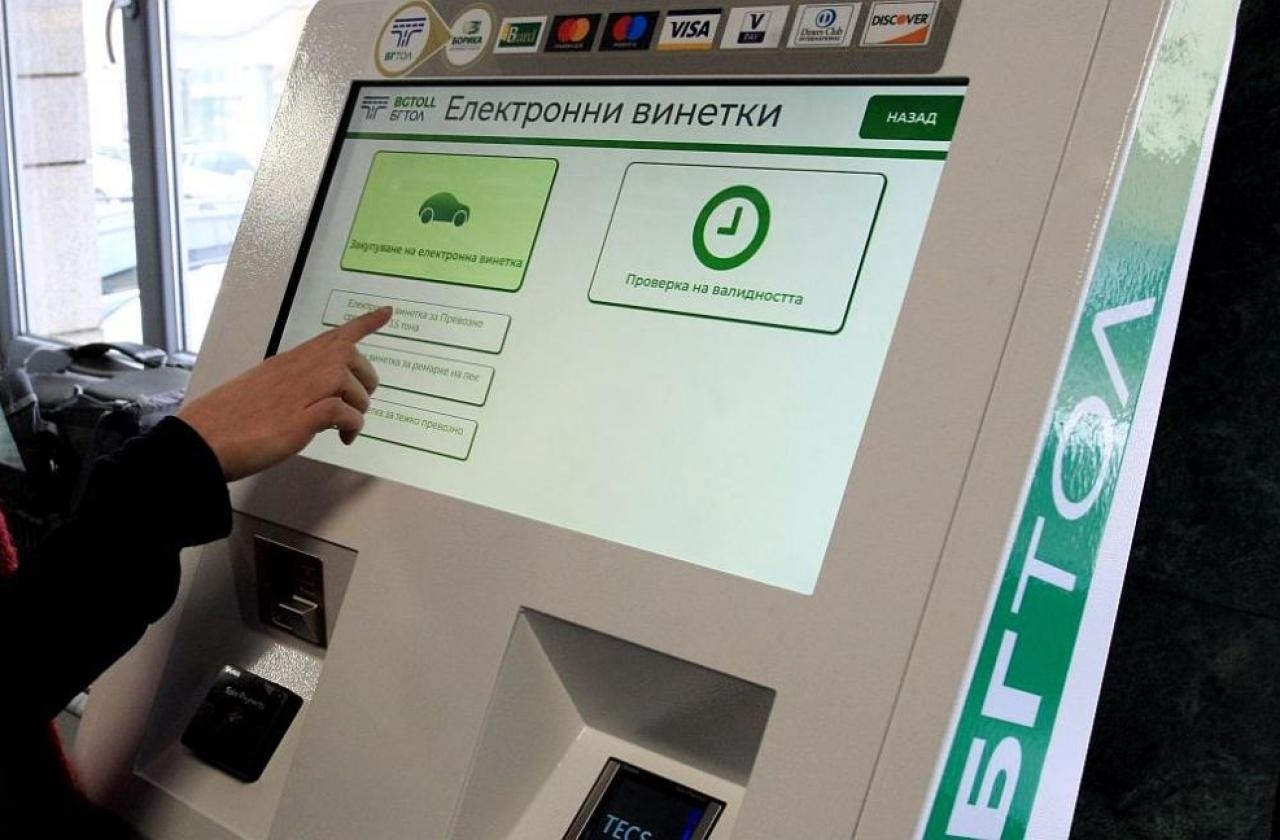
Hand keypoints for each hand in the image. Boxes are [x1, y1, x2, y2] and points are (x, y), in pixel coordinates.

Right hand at [178, 307, 392, 480]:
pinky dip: (351, 425)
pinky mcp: (298, 419)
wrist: (199, 442)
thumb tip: (318, 403)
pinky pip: (343, 411)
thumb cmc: (226, 422)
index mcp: (286, 364)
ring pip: (349, 381)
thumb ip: (293, 390)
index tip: (387, 312)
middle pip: (349, 355)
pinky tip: (343, 437)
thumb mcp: (263, 393)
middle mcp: (295, 371)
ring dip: (358, 407)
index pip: (331, 337)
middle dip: (365, 380)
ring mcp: (297, 392)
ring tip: (345, 428)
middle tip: (359, 404)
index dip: (363, 324)